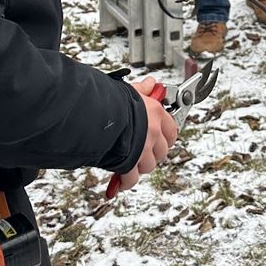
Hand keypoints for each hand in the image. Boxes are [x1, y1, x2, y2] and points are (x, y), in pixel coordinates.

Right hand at [110, 78, 179, 193]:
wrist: (94, 114)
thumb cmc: (110, 100)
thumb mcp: (129, 91)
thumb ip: (142, 89)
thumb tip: (151, 83)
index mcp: (155, 113)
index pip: (172, 129)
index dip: (166, 136)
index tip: (161, 137)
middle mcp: (152, 133)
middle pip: (162, 151)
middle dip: (153, 152)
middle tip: (142, 149)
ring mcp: (142, 150)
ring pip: (149, 165)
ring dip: (140, 165)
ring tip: (130, 160)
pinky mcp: (129, 164)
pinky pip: (132, 178)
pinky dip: (126, 181)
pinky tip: (121, 180)